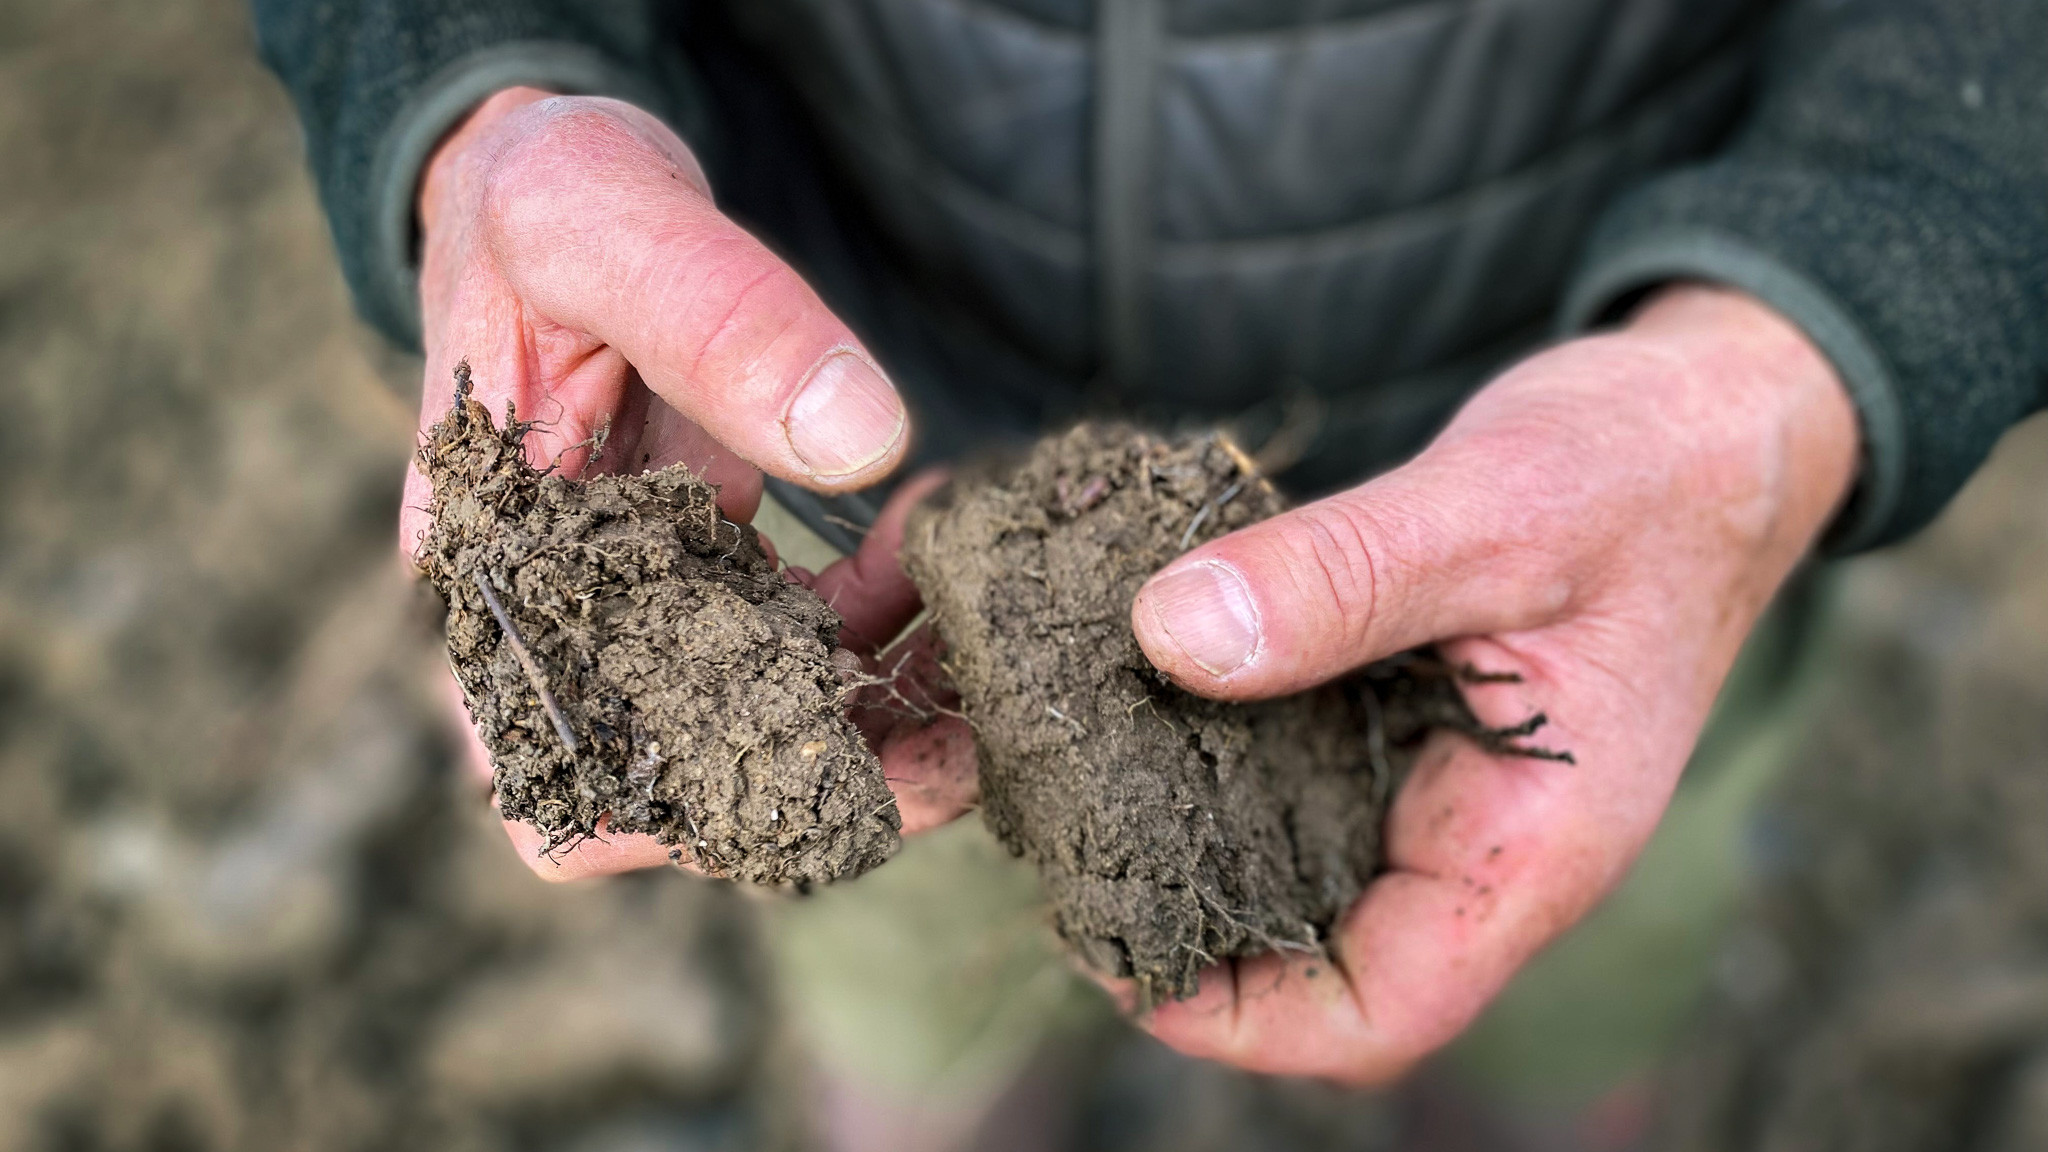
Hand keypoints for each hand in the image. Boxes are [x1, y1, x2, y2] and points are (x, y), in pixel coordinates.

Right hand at [406, 89, 971, 876]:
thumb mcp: (599, 216)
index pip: (557, 781)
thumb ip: (714, 313)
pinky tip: (937, 555)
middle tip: (971, 748)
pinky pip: (797, 646)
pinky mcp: (705, 576)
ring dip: (874, 716)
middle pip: (683, 780)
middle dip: (831, 782)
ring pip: (757, 726)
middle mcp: (556, 622)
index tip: (837, 787)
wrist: (555, 179)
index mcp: (485, 575)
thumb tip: (858, 440)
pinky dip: (875, 630)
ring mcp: (637, 607)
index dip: (686, 822)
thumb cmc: (542, 195)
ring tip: (989, 660)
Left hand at [1126, 284, 1858, 1080]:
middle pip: (1322, 962)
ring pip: (1304, 873)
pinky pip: (1307, 778)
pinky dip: (1222, 758)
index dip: (1240, 1023)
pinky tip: (1144, 699)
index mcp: (1532, 845)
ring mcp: (1449, 786)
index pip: (1383, 1012)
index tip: (1115, 951)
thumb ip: (1340, 576)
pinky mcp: (1415, 722)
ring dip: (1194, 848)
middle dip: (1191, 933)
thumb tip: (1170, 637)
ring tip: (1075, 781)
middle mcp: (1483, 840)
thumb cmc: (1646, 467)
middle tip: (1063, 852)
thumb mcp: (1494, 505)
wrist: (1715, 414)